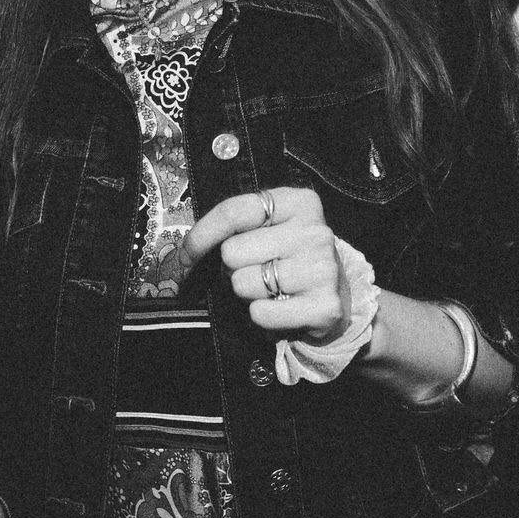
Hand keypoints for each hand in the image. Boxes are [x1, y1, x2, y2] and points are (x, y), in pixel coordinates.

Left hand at [179, 185, 352, 344]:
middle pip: (233, 251)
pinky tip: (279, 306)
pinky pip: (260, 313)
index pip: (235, 212)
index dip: (203, 234)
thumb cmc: (289, 256)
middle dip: (235, 266)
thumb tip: (183, 255)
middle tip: (257, 269)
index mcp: (299, 202)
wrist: (335, 293)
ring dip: (248, 292)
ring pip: (243, 284)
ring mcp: (323, 269)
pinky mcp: (325, 306)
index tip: (189, 252)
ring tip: (271, 288)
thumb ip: (232, 228)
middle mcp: (315, 232)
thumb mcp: (268, 227)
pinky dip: (261, 315)